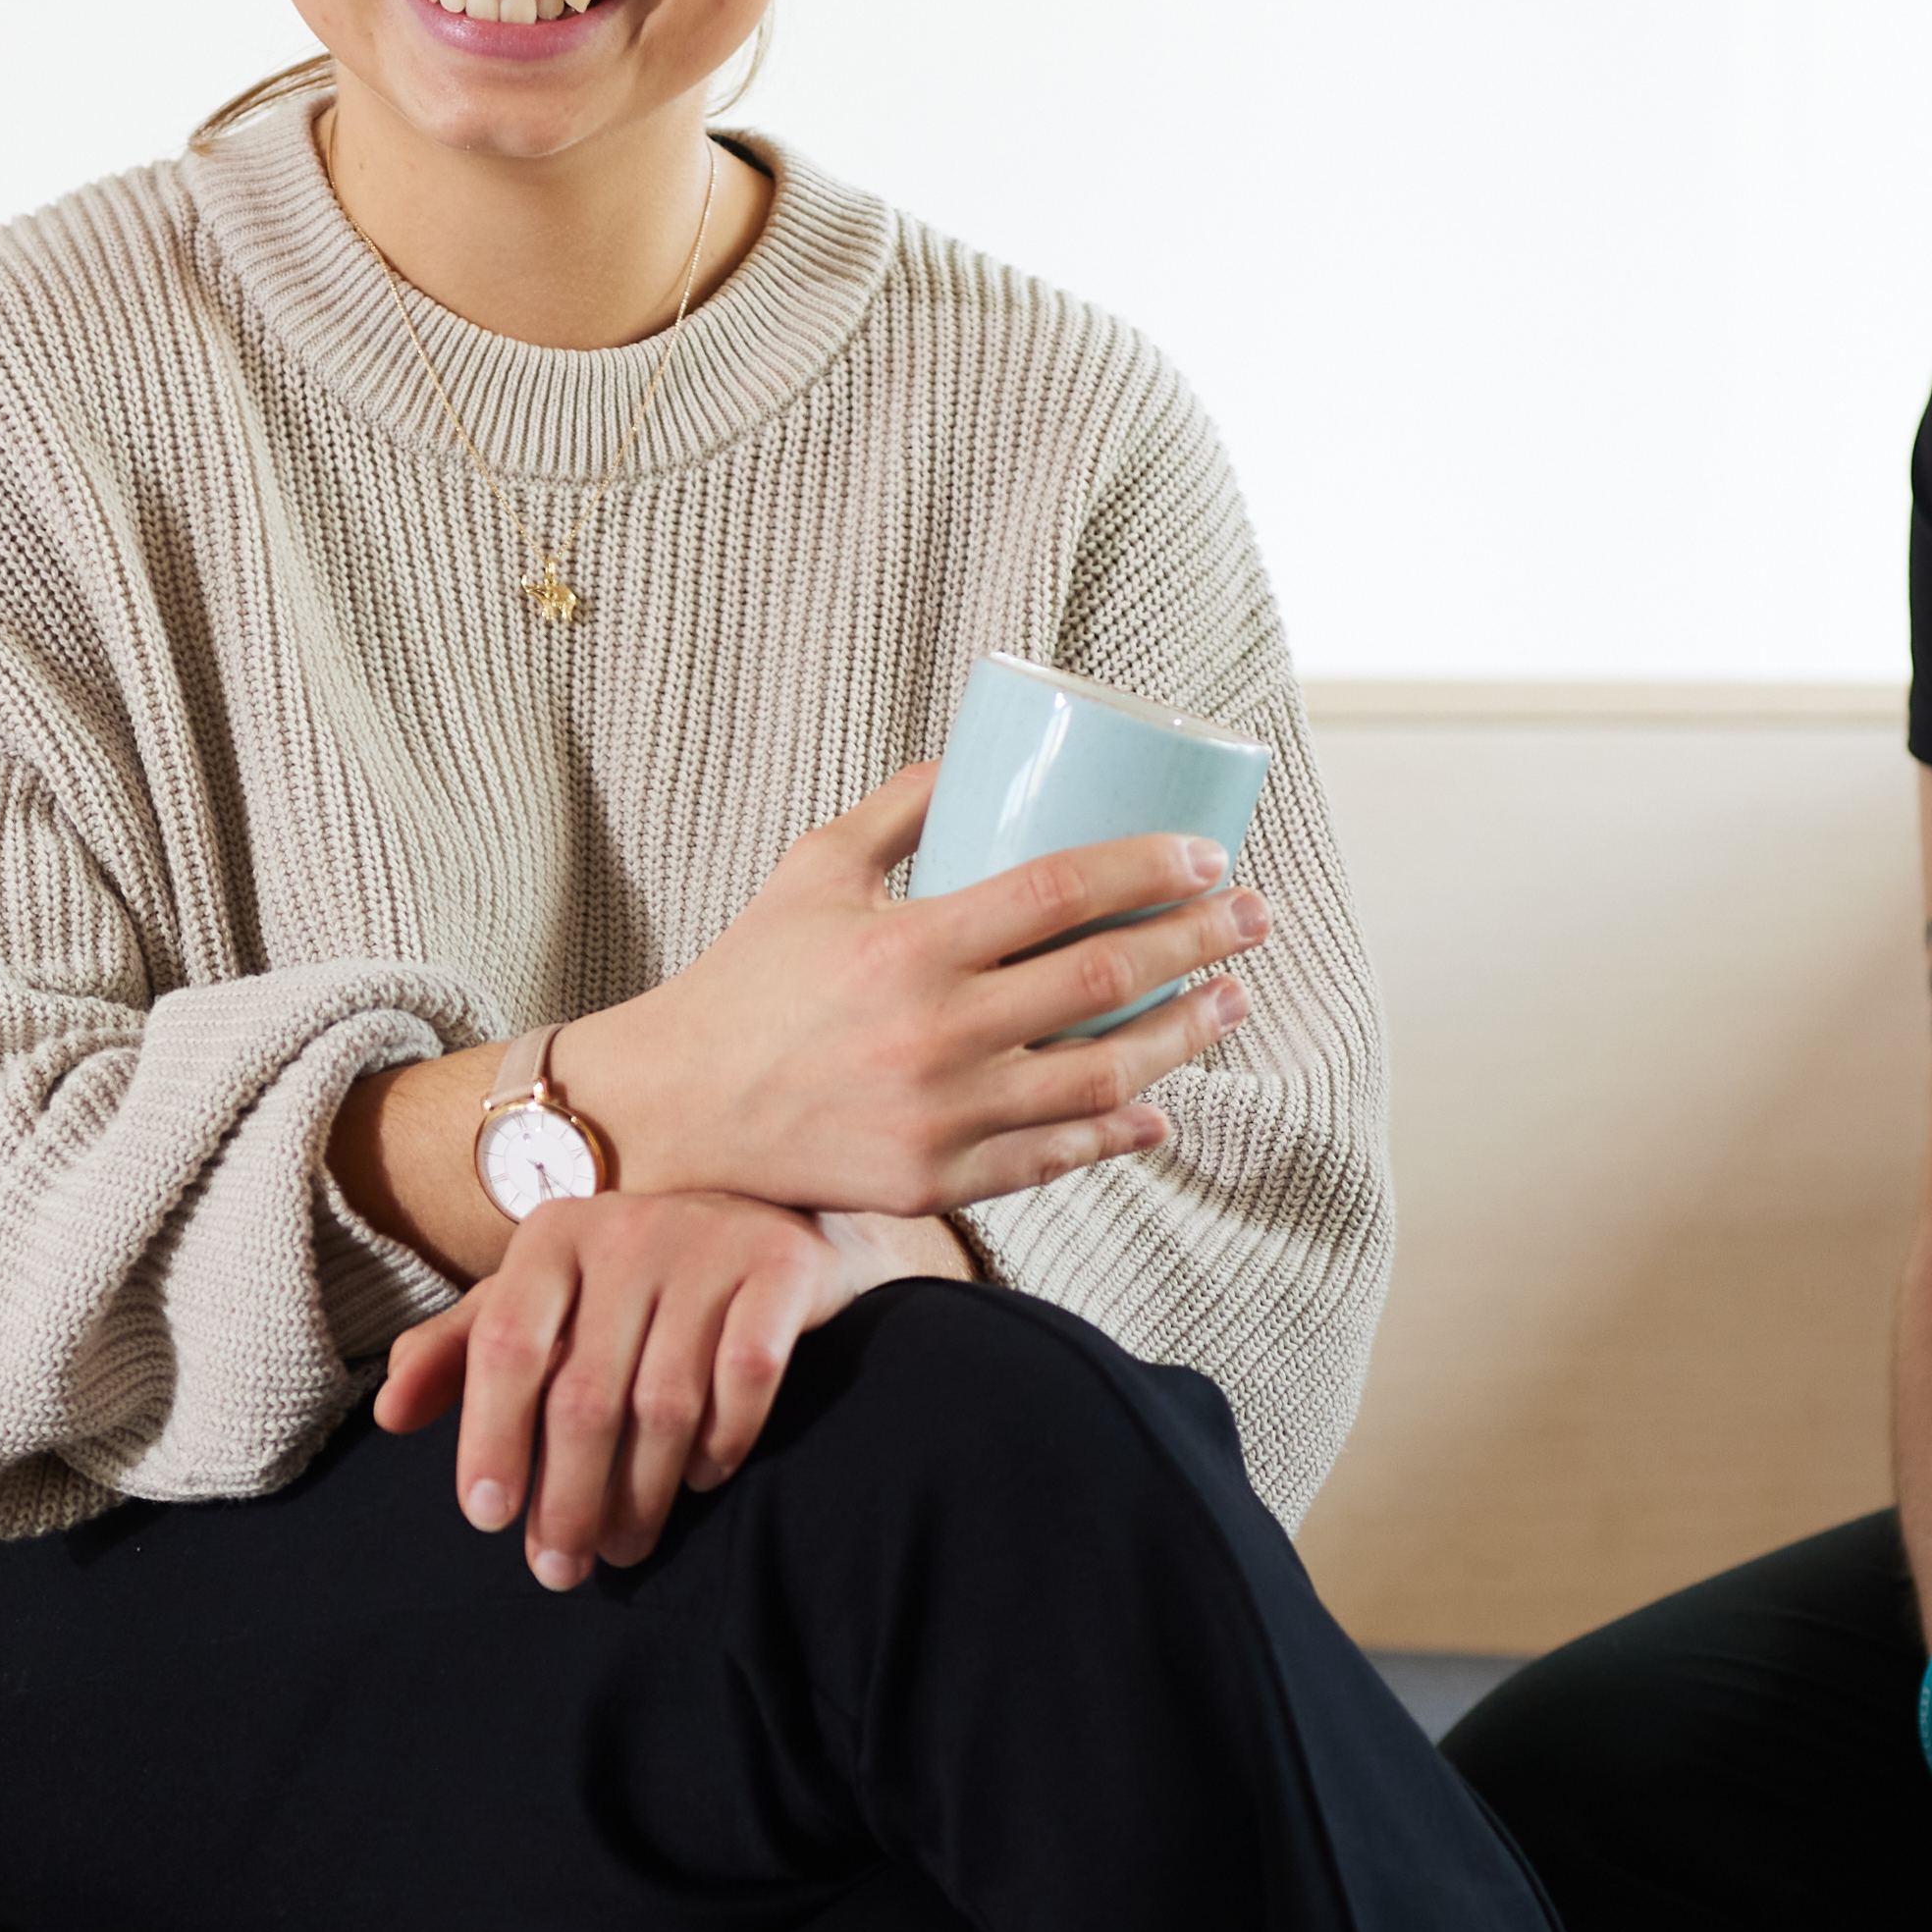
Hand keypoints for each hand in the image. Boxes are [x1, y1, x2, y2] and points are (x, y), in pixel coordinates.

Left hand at [370, 1195, 928, 1587]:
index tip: (487, 1519)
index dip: (490, 1437)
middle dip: (568, 1498)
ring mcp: (709, 1246)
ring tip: (627, 1547)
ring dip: (643, 1494)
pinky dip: (725, 1439)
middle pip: (585, 1395)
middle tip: (561, 1568)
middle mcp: (626, 1231)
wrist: (770, 1213)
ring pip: (665, 1402)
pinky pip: (747, 1376)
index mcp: (552, 1239)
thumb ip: (462, 1349)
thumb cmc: (631, 1276)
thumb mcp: (541, 1298)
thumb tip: (388, 1413)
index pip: (506, 1346)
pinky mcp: (782, 1269)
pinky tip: (704, 1477)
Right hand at [564, 768, 1266, 1221]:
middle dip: (1200, 943)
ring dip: (1183, 1038)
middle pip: (1105, 983)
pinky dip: (1118, 1132)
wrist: (676, 1112)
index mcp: (907, 946)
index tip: (1208, 855)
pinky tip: (1160, 1106)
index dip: (1149, 870)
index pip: (1061, 893)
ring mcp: (941, 1117)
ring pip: (1101, 1080)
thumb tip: (979, 749)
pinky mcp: (936, 1182)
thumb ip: (900, 808)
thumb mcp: (813, 870)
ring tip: (1229, 1000)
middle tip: (1255, 915)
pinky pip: (1054, 1158)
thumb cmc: (748, 977)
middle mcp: (933, 1035)